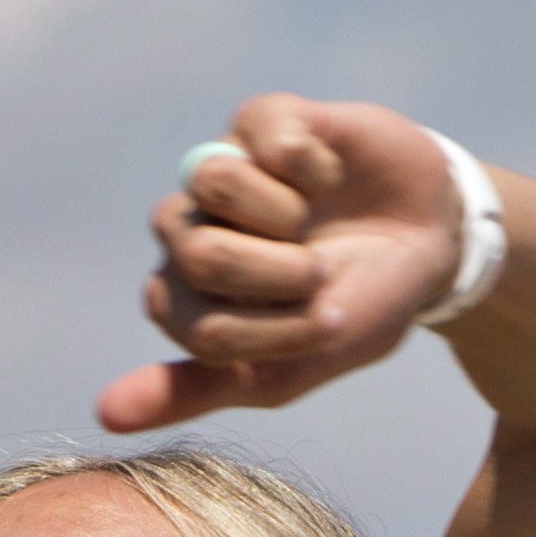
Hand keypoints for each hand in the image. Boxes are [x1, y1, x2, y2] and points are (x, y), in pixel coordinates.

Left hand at [97, 93, 465, 432]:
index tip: (314, 331)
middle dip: (276, 274)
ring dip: (284, 216)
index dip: (265, 332)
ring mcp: (224, 170)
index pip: (193, 323)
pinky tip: (329, 175)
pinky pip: (266, 139)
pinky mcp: (261, 120)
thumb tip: (103, 416)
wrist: (432, 245)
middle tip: (316, 273)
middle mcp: (192, 231)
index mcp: (189, 297)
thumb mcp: (289, 369)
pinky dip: (313, 167)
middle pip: (196, 254)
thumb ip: (199, 389)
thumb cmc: (359, 309)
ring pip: (211, 185)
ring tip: (313, 221)